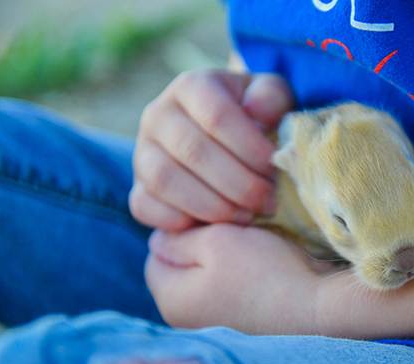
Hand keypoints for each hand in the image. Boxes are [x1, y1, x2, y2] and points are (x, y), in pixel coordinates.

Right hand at [129, 70, 294, 230]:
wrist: (228, 143)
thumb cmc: (257, 118)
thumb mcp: (272, 98)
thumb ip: (272, 97)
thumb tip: (255, 110)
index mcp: (192, 87)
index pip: (217, 116)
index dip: (250, 147)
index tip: (275, 169)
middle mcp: (159, 114)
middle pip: (193, 151)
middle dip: (238, 183)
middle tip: (268, 201)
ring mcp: (142, 151)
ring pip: (165, 180)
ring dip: (212, 205)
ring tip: (247, 215)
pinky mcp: (137, 187)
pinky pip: (144, 207)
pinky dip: (180, 222)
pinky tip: (215, 226)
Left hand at [145, 224, 333, 333]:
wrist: (317, 308)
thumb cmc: (265, 272)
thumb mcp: (215, 242)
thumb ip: (179, 239)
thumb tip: (159, 241)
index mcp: (171, 301)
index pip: (157, 253)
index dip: (182, 228)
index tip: (213, 220)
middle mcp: (186, 322)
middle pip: (181, 268)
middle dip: (200, 246)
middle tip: (232, 231)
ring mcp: (215, 327)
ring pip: (206, 278)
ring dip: (222, 260)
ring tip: (250, 248)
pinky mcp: (241, 326)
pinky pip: (228, 291)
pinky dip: (240, 276)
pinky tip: (262, 267)